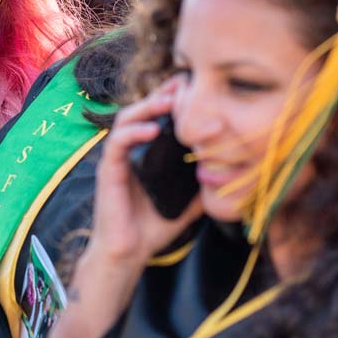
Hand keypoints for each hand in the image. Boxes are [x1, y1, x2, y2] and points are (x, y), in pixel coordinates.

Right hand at [87, 78, 201, 267]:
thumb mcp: (186, 201)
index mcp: (144, 154)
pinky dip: (134, 131)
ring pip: (125, 119)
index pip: (155, 117)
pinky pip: (117, 143)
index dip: (170, 100)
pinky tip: (152, 129)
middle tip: (182, 84)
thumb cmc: (152, 228)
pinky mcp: (108, 170)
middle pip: (140, 110)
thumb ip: (201, 185)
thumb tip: (230, 175)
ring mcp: (116, 159)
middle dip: (160, 94)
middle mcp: (128, 151)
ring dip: (146, 106)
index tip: (191, 89)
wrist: (128, 253)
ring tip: (168, 101)